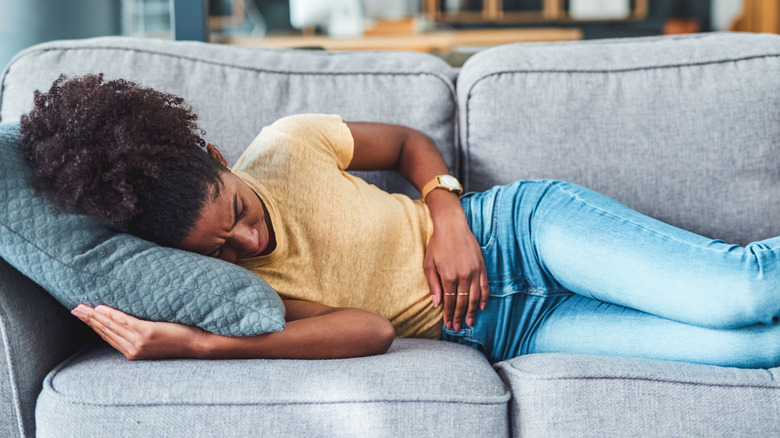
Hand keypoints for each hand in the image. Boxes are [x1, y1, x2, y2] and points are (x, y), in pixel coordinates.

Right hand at [71, 304, 204, 359]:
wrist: (199, 344)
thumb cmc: (181, 339)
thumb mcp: (158, 339)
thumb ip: (143, 333)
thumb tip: (135, 320)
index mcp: (134, 352)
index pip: (109, 337)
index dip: (95, 326)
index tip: (82, 317)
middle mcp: (133, 349)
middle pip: (106, 332)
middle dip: (89, 320)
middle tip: (74, 309)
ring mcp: (139, 342)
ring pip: (111, 326)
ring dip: (95, 316)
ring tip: (81, 308)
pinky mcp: (147, 333)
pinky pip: (124, 322)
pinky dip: (111, 315)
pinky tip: (101, 308)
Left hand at [423, 208, 488, 331]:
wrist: (452, 226)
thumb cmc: (437, 244)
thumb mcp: (429, 264)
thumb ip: (433, 285)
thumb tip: (436, 304)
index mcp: (448, 276)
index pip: (450, 302)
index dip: (449, 315)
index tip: (448, 324)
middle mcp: (463, 276)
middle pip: (463, 302)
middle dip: (460, 316)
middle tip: (458, 327)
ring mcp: (474, 271)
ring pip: (475, 297)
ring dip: (472, 311)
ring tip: (470, 322)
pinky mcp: (481, 266)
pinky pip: (485, 286)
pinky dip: (484, 298)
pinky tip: (481, 306)